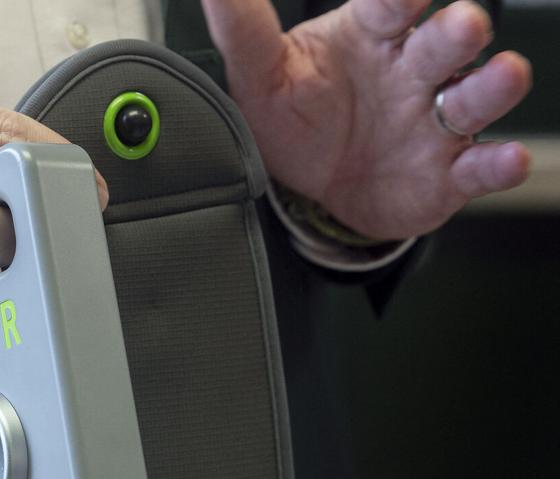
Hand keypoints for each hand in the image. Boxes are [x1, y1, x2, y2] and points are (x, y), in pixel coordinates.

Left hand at [203, 0, 531, 239]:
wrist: (307, 189)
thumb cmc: (292, 117)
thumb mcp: (258, 74)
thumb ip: (242, 28)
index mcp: (370, 35)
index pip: (391, 5)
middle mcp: (412, 71)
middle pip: (443, 43)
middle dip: (458, 32)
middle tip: (463, 23)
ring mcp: (435, 122)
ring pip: (474, 96)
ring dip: (493, 85)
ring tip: (505, 74)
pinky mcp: (449, 174)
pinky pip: (480, 167)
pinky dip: (498, 164)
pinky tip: (508, 158)